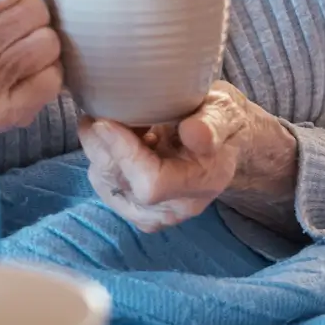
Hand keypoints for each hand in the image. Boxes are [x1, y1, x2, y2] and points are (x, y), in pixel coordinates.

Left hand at [78, 81, 297, 234]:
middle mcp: (176, 207)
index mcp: (202, 183)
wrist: (223, 144)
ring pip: (105, 183)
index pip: (152, 184)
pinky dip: (102, 156)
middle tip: (104, 110)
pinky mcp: (135, 209)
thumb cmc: (221, 121)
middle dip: (102, 144)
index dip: (123, 153)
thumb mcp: (224, 112)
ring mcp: (153, 214)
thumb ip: (212, 123)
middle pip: (121, 184)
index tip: (105, 121)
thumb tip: (194, 133)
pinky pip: (104, 183)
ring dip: (99, 148)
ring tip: (118, 122)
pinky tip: (118, 138)